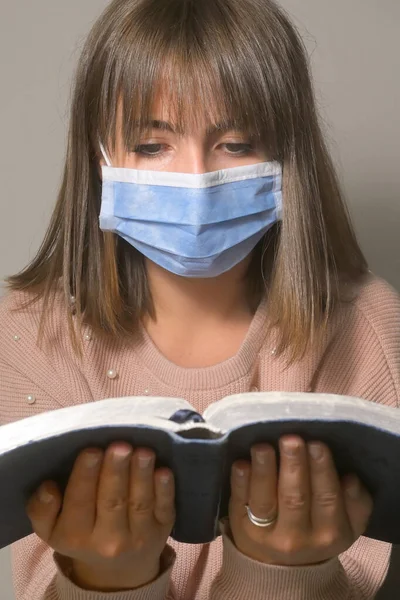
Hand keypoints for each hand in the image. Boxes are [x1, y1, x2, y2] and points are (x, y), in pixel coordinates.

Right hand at [26, 443, 174, 590]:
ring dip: (142, 475)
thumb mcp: (52, 528)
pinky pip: (164, 508)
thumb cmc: (81, 532)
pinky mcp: (161, 530)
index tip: (92, 450)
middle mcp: (108, 540)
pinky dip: (165, 490)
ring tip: (143, 451)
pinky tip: (163, 470)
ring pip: (140, 502)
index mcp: (75, 536)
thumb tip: (48, 487)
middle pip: (112, 501)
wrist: (117, 568)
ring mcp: (138, 536)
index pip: (79, 503)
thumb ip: (42, 509)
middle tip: (120, 446)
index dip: (85, 476)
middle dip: (116, 471)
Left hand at [228, 435, 372, 565]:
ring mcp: (265, 534)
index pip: (327, 498)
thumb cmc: (317, 530)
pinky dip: (239, 482)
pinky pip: (239, 502)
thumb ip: (356, 504)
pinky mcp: (240, 526)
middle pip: (295, 497)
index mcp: (330, 533)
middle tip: (291, 439)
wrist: (283, 569)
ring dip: (263, 471)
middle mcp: (297, 537)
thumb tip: (351, 479)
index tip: (317, 444)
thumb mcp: (347, 525)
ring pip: (265, 500)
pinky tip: (241, 463)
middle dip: (293, 466)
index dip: (322, 471)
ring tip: (262, 447)